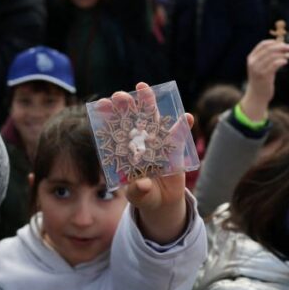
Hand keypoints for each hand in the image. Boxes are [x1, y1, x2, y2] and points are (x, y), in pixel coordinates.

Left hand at [95, 82, 191, 244]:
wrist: (163, 201)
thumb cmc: (144, 195)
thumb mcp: (138, 196)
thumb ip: (138, 191)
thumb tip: (144, 184)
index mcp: (126, 150)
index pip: (115, 130)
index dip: (109, 116)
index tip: (102, 104)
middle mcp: (140, 142)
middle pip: (131, 119)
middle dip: (125, 106)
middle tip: (119, 96)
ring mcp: (157, 142)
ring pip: (152, 120)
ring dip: (148, 104)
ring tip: (142, 88)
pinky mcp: (175, 148)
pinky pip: (179, 136)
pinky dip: (182, 127)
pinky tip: (186, 117)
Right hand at [240, 39, 288, 120]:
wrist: (257, 95)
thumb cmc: (262, 79)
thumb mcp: (262, 66)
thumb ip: (268, 56)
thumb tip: (281, 45)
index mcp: (251, 58)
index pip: (262, 45)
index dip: (274, 42)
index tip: (283, 43)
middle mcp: (253, 62)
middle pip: (269, 49)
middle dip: (281, 47)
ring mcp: (257, 69)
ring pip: (272, 56)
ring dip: (283, 54)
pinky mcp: (263, 76)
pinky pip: (274, 64)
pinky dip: (281, 61)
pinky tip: (286, 61)